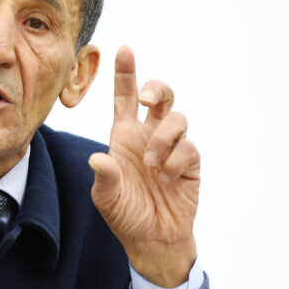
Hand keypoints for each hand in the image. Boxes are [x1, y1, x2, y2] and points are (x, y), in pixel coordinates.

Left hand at [88, 46, 198, 286]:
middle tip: (148, 98)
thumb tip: (98, 159)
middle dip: (157, 88)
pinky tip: (166, 177)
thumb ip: (104, 178)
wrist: (153, 239)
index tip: (124, 49)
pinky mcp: (190, 162)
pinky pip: (189, 147)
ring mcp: (171, 148)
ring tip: (152, 164)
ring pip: (176, 118)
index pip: (125, 98)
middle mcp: (148, 136)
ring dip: (164, 137)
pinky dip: (176, 159)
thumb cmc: (125, 215)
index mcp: (124, 137)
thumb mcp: (106, 199)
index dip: (126, 73)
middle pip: (160, 95)